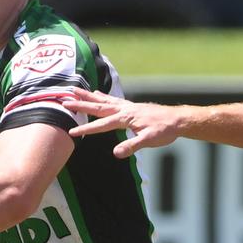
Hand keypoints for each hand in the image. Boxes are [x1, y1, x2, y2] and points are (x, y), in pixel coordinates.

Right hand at [64, 89, 178, 158]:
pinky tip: (97, 94)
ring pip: (103, 100)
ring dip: (88, 96)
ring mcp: (127, 106)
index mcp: (126, 118)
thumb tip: (116, 153)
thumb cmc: (164, 130)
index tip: (71, 132)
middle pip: (98, 106)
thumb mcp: (149, 140)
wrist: (177, 120)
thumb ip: (132, 146)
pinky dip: (101, 96)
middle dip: (81, 104)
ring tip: (75, 90)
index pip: (102, 125)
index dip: (86, 129)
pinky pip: (111, 100)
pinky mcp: (130, 107)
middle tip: (64, 100)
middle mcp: (124, 109)